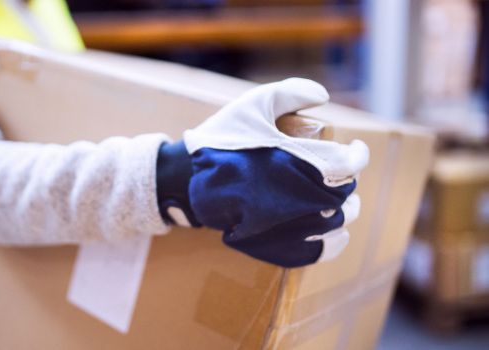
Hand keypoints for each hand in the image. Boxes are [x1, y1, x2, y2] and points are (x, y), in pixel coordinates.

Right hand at [158, 78, 368, 267]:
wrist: (189, 179)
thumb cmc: (222, 140)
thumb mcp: (253, 104)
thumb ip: (291, 93)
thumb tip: (325, 97)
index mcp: (302, 161)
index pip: (350, 163)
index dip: (358, 155)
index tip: (355, 150)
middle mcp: (302, 196)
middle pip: (344, 193)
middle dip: (348, 181)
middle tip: (341, 172)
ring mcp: (291, 225)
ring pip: (336, 221)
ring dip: (344, 209)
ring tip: (338, 201)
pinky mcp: (276, 245)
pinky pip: (317, 252)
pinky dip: (332, 244)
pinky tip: (334, 233)